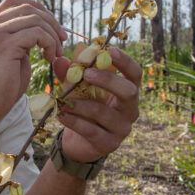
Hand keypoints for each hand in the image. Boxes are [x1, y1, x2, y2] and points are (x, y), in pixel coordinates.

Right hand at [0, 0, 66, 121]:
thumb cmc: (0, 86)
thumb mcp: (11, 54)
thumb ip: (20, 37)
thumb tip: (43, 25)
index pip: (15, 2)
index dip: (38, 10)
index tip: (52, 27)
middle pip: (28, 7)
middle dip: (51, 22)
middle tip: (61, 40)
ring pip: (35, 19)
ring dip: (52, 35)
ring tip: (55, 54)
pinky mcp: (5, 45)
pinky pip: (37, 33)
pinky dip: (49, 43)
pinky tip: (49, 58)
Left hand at [51, 47, 140, 161]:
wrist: (79, 143)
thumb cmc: (84, 111)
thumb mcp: (78, 91)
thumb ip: (70, 75)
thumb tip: (59, 60)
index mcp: (128, 93)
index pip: (135, 74)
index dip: (126, 61)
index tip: (111, 50)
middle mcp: (130, 110)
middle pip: (128, 92)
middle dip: (107, 80)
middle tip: (86, 74)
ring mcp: (122, 129)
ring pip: (104, 113)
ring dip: (81, 105)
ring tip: (63, 101)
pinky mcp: (109, 144)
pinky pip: (91, 130)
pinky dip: (74, 121)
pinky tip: (61, 115)